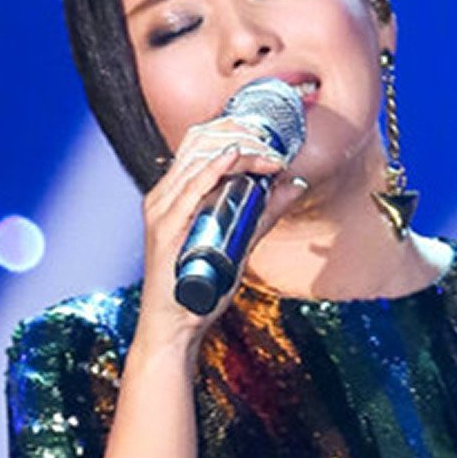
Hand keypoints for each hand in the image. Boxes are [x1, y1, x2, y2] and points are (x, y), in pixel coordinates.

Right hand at [134, 116, 306, 351]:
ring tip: (269, 156)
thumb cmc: (199, 289)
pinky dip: (215, 168)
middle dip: (240, 133)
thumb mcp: (239, 243)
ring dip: (239, 149)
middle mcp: (163, 196)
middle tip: (274, 143)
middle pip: (199, 142)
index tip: (270, 138)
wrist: (172, 327)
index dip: (235, 130)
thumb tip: (294, 184)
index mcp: (174, 194)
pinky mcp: (166, 228)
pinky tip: (235, 157)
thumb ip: (264, 213)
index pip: (201, 144)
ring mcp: (162, 210)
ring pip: (198, 159)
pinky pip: (190, 188)